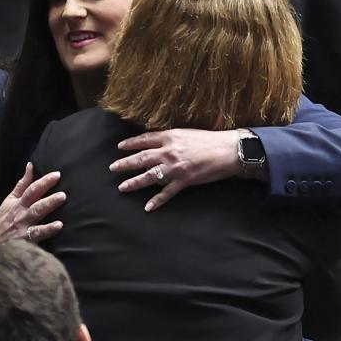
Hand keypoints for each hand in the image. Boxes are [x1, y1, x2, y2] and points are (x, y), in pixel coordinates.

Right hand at [0, 162, 65, 248]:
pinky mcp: (23, 240)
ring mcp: (22, 226)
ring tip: (62, 200)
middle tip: (61, 188)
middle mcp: (20, 212)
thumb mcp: (9, 200)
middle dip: (47, 192)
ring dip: (48, 206)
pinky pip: (36, 234)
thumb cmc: (2, 219)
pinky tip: (58, 226)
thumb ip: (22, 184)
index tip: (57, 174)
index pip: (31, 188)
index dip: (43, 181)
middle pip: (34, 199)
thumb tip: (31, 165)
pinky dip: (46, 230)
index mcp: (17, 202)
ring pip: (36, 214)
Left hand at [109, 129, 241, 211]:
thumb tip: (155, 142)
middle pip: (141, 158)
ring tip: (122, 187)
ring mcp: (175, 168)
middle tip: (113, 168)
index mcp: (169, 137)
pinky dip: (157, 200)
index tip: (120, 147)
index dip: (130, 144)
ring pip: (149, 176)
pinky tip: (148, 207)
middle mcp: (169, 152)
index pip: (144, 140)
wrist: (227, 150)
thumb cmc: (209, 140)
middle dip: (125, 163)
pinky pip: (167, 192)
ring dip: (134, 182)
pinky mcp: (184, 180)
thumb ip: (169, 137)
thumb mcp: (186, 133)